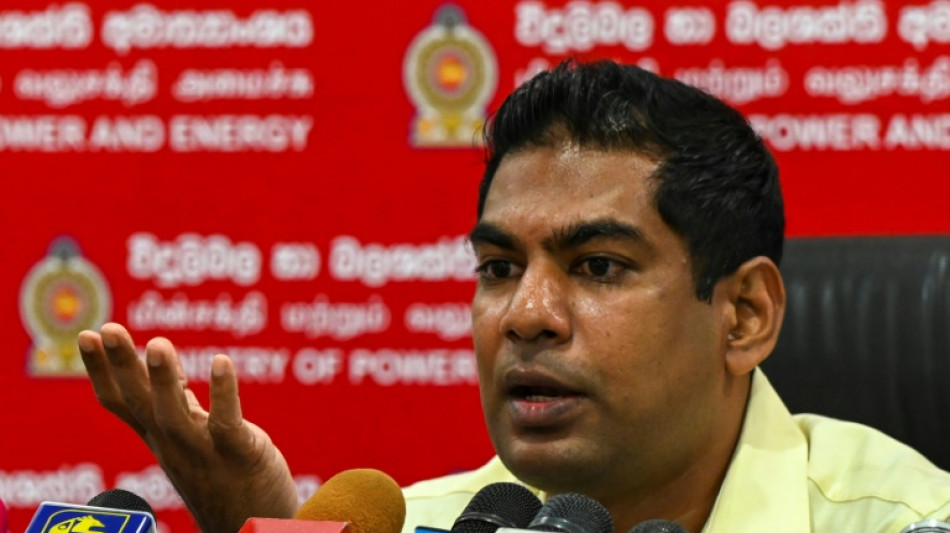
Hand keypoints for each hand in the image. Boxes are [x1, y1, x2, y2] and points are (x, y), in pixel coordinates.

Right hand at [78, 323, 298, 532]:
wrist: (250, 528)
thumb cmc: (224, 477)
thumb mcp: (193, 435)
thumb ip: (176, 401)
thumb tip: (159, 362)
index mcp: (161, 438)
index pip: (122, 403)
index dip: (102, 371)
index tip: (87, 335)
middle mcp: (175, 446)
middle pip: (140, 405)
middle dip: (121, 367)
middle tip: (108, 329)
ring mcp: (204, 453)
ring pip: (174, 416)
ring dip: (163, 381)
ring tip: (158, 344)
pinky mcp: (239, 455)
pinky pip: (227, 423)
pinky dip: (223, 392)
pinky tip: (221, 362)